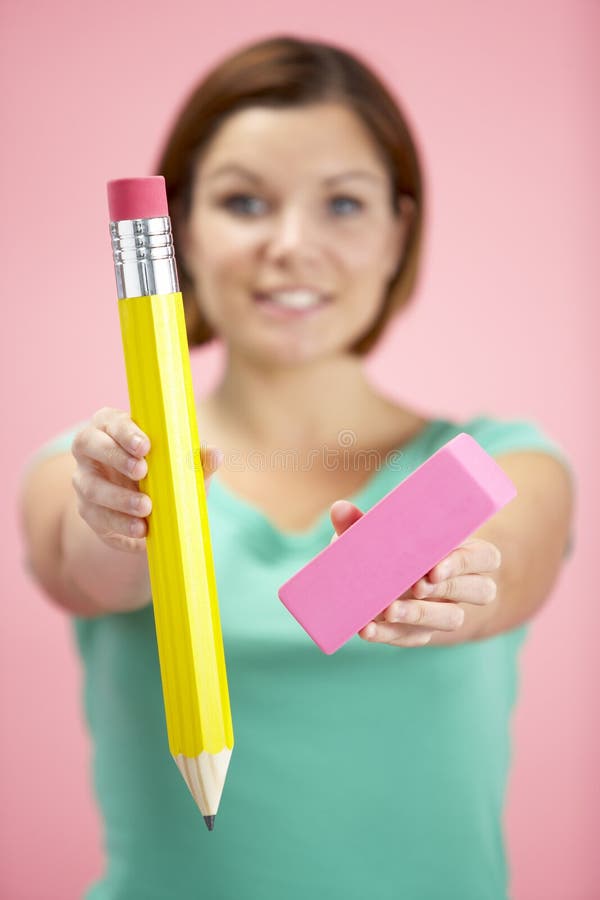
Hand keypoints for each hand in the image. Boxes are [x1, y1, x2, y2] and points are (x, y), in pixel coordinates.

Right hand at [71, 407, 222, 554]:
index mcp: (112, 427)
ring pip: (91, 486)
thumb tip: (214, 454)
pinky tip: (141, 530)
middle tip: (143, 471)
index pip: (110, 420)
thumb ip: (198, 459)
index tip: (145, 446)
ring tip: (146, 507)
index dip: (124, 431)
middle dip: (115, 457)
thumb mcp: (184, 466)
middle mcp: (90, 450)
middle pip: (87, 444)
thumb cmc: (166, 473)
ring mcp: (84, 480)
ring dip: (119, 498)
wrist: (153, 511)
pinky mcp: (88, 510)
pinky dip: (121, 524)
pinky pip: (98, 518)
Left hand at [329, 500, 500, 647]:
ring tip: (389, 610)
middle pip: (478, 591)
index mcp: (465, 551)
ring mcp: (446, 611)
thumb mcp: (381, 533)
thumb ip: (361, 522)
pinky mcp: (423, 633)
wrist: (388, 583)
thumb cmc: (393, 547)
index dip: (464, 564)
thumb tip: (340, 509)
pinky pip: (415, 638)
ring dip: (419, 615)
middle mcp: (465, 584)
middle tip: (416, 586)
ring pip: (452, 619)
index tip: (435, 568)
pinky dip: (390, 634)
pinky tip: (367, 628)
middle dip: (446, 590)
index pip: (485, 558)